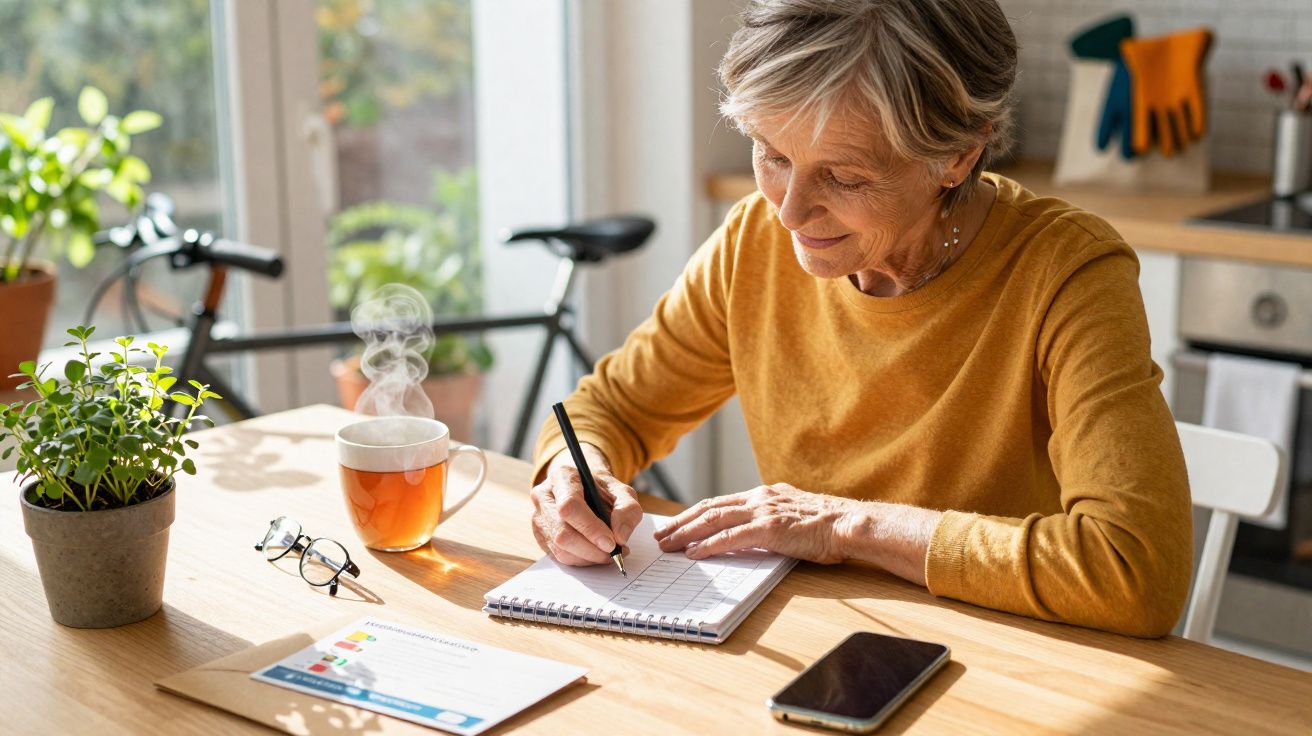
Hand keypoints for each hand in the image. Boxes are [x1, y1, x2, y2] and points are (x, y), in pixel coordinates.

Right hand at [530, 444, 642, 565]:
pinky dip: (581, 560)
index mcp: (562, 477)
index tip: (611, 543)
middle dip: (591, 549)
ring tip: (607, 553)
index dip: (590, 528)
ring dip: (588, 557)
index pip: (569, 506)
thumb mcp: (622, 492)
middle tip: (613, 554)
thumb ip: (627, 510)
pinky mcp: (540, 535)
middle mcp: (544, 496)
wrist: (585, 489)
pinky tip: (594, 553)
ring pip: (560, 548)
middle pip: (562, 532)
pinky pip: (558, 556)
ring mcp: (539, 517)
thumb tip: (620, 537)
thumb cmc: (602, 490)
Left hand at [654, 483, 855, 563]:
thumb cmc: (828, 526)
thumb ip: (771, 519)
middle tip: (662, 535)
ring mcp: (762, 511)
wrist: (849, 524)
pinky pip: (730, 537)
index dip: (694, 514)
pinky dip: (708, 545)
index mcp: (764, 495)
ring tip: (668, 545)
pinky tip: (693, 553)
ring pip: (713, 520)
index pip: (720, 503)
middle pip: (709, 508)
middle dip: (681, 522)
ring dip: (686, 533)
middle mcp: (759, 498)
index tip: (676, 524)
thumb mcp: (793, 515)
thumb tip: (753, 535)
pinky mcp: (768, 528)